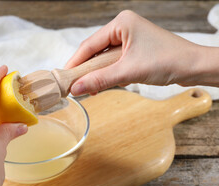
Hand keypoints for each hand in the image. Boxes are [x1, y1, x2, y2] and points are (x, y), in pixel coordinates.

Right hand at [66, 10, 217, 95]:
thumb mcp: (128, 71)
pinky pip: (113, 62)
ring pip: (103, 58)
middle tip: (74, 86)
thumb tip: (76, 89)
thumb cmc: (168, 61)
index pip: (89, 44)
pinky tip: (107, 83)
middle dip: (86, 70)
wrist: (194, 67)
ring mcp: (129, 38)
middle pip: (95, 51)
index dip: (75, 62)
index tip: (64, 77)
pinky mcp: (133, 49)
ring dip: (98, 74)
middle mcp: (123, 27)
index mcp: (121, 23)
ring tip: (91, 89)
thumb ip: (100, 80)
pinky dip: (109, 74)